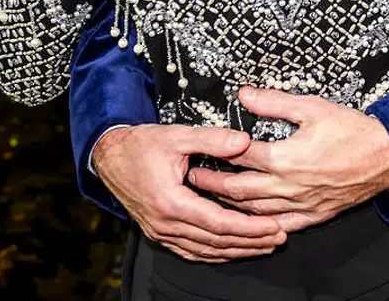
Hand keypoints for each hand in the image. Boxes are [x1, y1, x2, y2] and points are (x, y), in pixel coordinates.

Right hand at [91, 124, 285, 262]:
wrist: (109, 157)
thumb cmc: (141, 145)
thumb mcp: (177, 135)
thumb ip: (212, 138)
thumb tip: (244, 141)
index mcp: (170, 202)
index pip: (218, 223)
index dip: (249, 227)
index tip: (274, 226)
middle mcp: (165, 223)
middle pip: (216, 241)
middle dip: (251, 242)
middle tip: (279, 237)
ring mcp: (161, 232)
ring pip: (205, 250)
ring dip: (237, 250)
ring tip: (265, 245)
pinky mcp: (160, 232)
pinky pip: (192, 250)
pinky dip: (216, 253)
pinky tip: (233, 250)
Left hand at [186, 87, 388, 234]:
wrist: (386, 156)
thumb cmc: (353, 131)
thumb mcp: (311, 107)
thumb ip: (274, 103)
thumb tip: (245, 95)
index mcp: (285, 158)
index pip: (239, 156)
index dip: (216, 152)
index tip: (200, 149)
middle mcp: (288, 185)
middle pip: (238, 189)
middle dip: (212, 185)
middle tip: (193, 179)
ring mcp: (300, 204)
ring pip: (255, 210)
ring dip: (230, 205)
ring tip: (213, 198)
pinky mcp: (313, 215)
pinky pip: (280, 224)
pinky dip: (261, 223)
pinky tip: (250, 220)